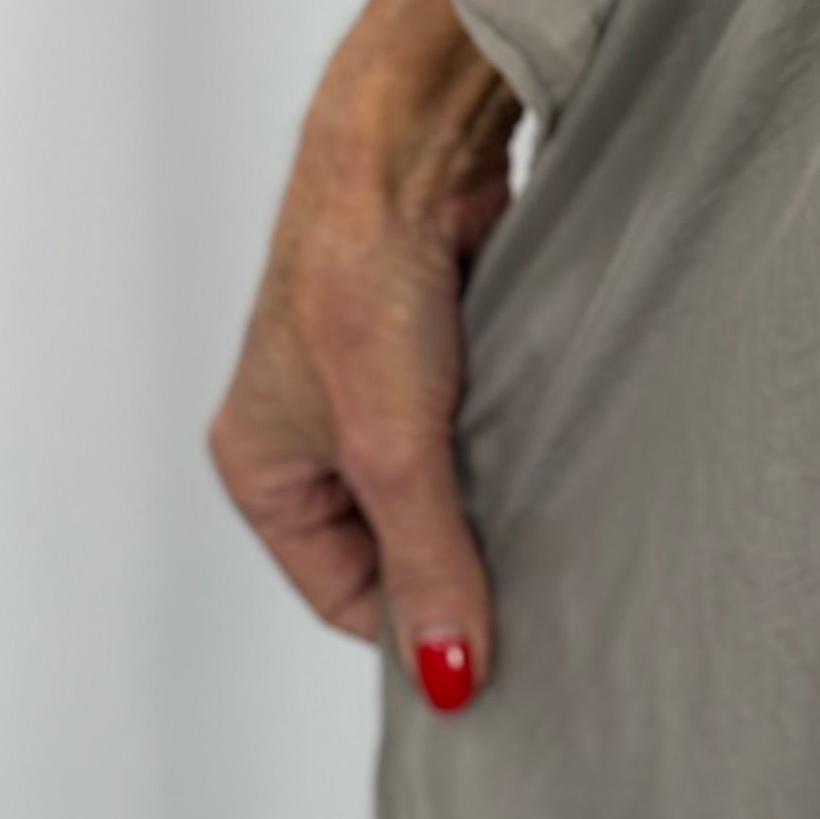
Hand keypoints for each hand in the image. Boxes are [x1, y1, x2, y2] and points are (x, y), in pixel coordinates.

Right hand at [211, 0, 520, 709]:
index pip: (343, 594)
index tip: (497, 648)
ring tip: (552, 511)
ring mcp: (375, 386)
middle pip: (397, 541)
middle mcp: (309, 431)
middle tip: (541, 585)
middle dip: (461, 558)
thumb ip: (430, 563)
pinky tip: (557, 446)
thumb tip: (451, 679)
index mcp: (262, 467)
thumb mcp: (395, 449)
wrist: (408, 139)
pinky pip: (478, 425)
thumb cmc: (361, 275)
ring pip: (446, 482)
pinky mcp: (437, 345)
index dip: (416, 623)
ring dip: (495, 494)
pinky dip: (514, 438)